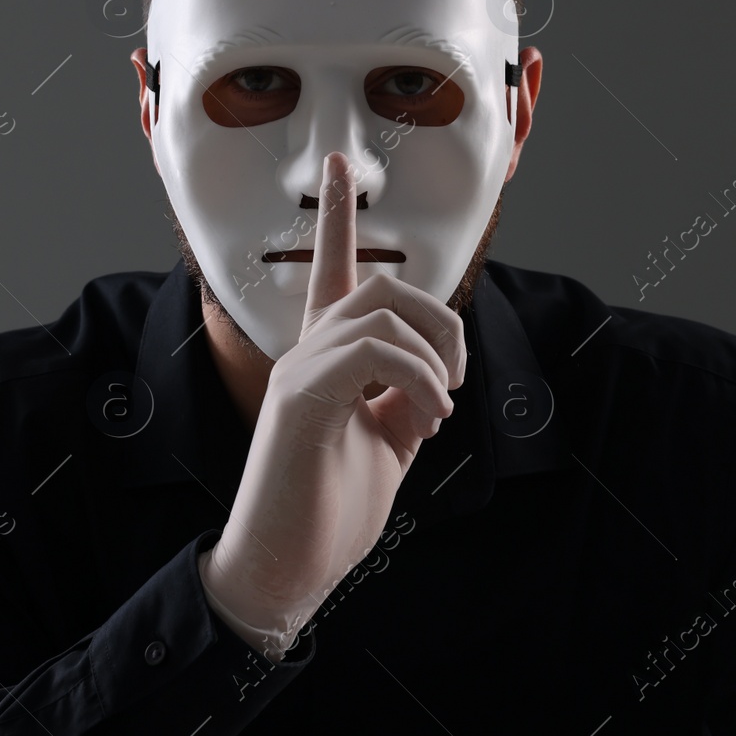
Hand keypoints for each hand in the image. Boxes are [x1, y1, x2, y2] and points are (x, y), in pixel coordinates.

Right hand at [199, 151, 466, 652]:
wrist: (284, 572)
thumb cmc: (328, 512)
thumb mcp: (387, 446)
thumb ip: (406, 398)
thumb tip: (435, 373)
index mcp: (324, 362)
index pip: (330, 273)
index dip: (335, 215)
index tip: (339, 163)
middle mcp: (305, 355)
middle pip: (379, 285)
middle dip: (439, 322)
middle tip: (451, 388)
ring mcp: (299, 372)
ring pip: (381, 309)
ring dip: (432, 355)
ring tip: (438, 410)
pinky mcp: (301, 398)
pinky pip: (374, 351)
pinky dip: (418, 380)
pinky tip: (426, 421)